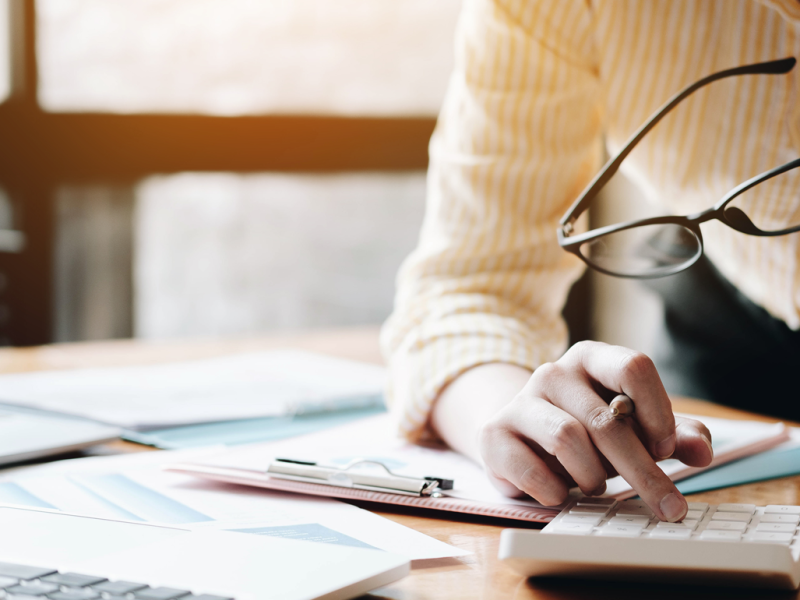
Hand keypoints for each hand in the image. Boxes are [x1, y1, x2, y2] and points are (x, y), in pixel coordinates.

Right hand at [478, 341, 712, 521]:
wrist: (519, 437)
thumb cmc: (585, 430)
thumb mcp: (633, 427)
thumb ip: (672, 434)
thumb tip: (701, 451)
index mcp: (591, 358)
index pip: (633, 366)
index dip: (657, 411)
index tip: (666, 448)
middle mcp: (553, 372)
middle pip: (606, 419)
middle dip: (642, 470)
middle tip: (668, 505)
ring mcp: (519, 402)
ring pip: (569, 441)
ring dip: (593, 477)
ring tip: (594, 485)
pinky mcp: (495, 435)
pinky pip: (533, 471)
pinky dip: (556, 491)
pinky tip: (560, 492)